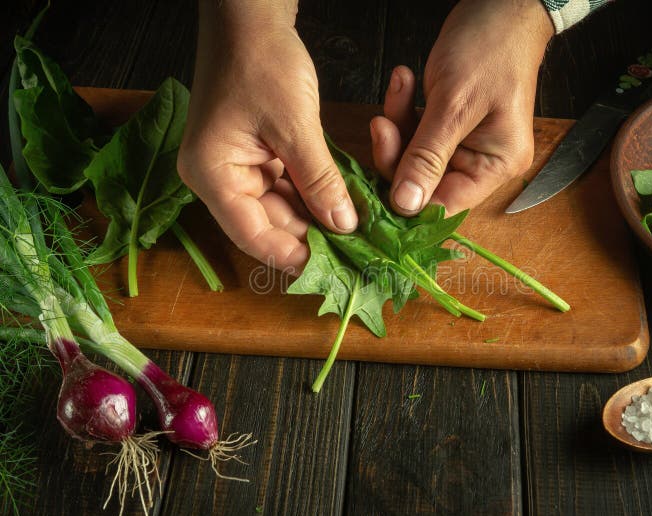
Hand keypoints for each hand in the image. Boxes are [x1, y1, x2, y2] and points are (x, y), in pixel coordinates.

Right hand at [178, 1, 357, 271]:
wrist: (250, 18)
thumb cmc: (263, 62)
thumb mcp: (296, 126)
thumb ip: (319, 181)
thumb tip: (344, 226)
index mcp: (212, 175)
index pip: (253, 236)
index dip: (293, 256)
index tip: (333, 270)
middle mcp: (218, 178)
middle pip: (267, 226)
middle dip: (311, 239)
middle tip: (354, 256)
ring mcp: (235, 168)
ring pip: (280, 210)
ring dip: (315, 221)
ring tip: (355, 237)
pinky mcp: (254, 156)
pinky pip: (285, 188)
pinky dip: (312, 197)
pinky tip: (342, 208)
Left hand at [370, 0, 553, 215]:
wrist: (502, 4)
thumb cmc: (491, 48)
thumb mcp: (454, 105)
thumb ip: (426, 157)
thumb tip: (405, 204)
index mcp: (495, 165)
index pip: (445, 204)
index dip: (408, 200)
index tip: (374, 185)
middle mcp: (482, 161)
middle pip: (424, 181)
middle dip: (397, 152)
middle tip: (381, 125)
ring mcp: (464, 142)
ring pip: (414, 154)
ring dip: (398, 123)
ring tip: (399, 87)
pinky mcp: (448, 123)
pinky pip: (417, 130)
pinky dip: (405, 108)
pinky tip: (404, 81)